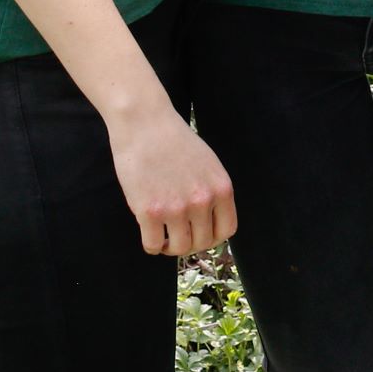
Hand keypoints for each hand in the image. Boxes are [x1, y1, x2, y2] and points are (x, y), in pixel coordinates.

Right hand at [106, 101, 237, 256]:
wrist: (145, 123)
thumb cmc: (174, 141)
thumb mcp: (208, 165)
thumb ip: (212, 192)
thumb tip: (210, 223)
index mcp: (221, 189)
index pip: (227, 231)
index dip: (212, 237)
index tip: (199, 233)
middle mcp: (203, 201)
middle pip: (202, 243)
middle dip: (189, 243)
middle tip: (176, 234)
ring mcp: (176, 208)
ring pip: (178, 248)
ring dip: (169, 247)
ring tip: (163, 234)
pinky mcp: (149, 212)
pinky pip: (152, 245)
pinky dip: (151, 245)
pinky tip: (148, 231)